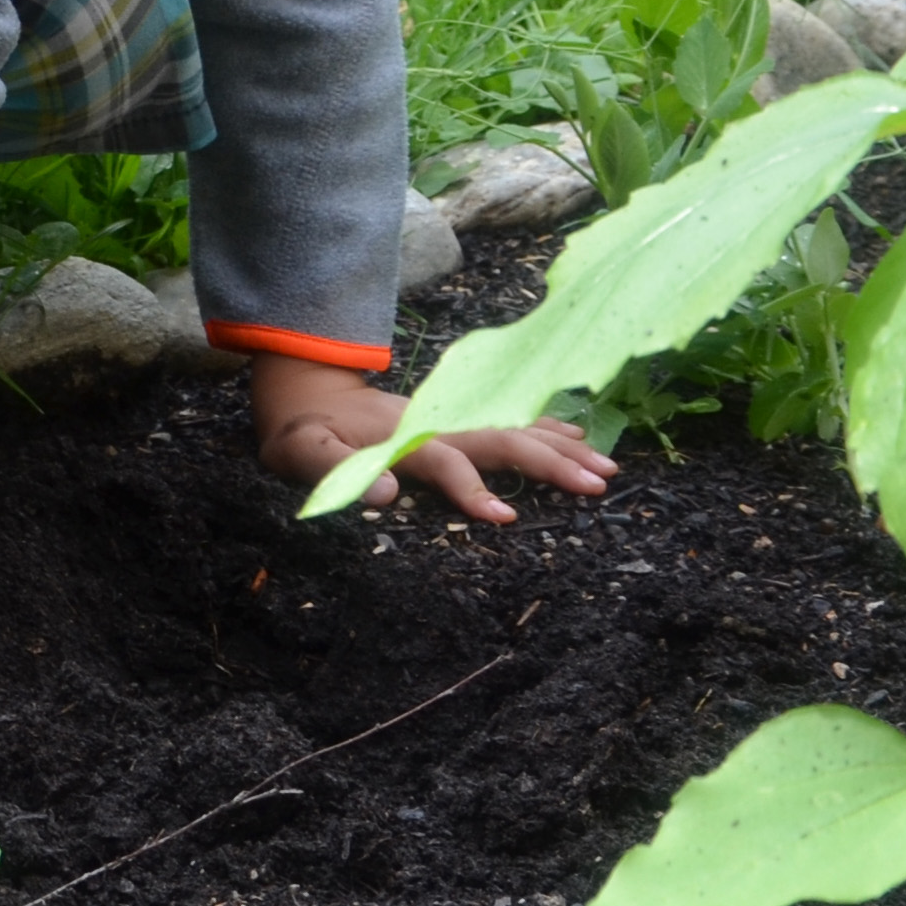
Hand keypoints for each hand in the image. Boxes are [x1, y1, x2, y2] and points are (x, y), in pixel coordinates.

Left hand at [247, 354, 618, 523]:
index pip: (443, 462)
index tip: (506, 516)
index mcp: (401, 437)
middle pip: (497, 439)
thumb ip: (334, 471)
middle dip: (547, 460)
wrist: (304, 388)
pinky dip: (546, 427)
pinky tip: (579, 437)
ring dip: (559, 445)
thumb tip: (383, 493)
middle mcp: (434, 424)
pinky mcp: (455, 418)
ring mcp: (448, 418)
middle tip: (597, 486)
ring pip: (512, 428)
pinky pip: (508, 420)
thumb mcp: (300, 451)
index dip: (471, 488)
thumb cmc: (301, 430)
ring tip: (606, 468)